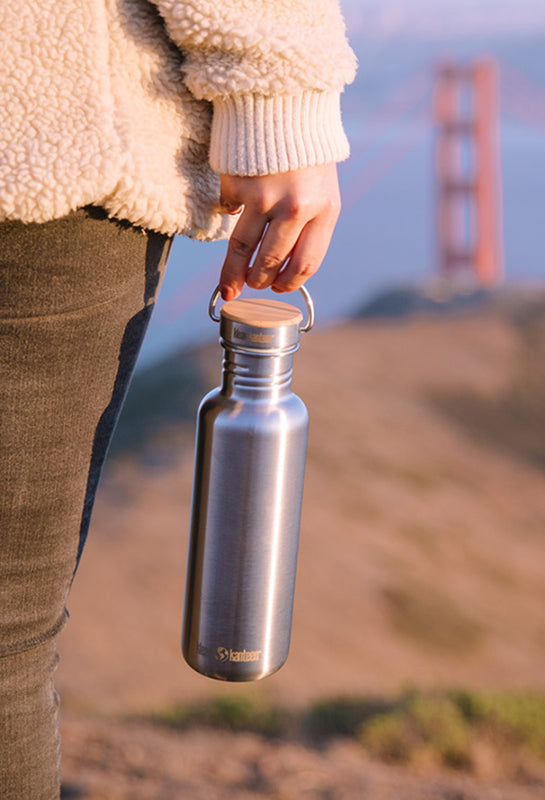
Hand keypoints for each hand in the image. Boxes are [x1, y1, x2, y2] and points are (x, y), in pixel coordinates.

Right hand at [218, 164, 340, 299]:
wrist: (287, 102)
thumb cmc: (307, 154)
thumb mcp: (323, 191)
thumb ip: (309, 227)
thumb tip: (282, 268)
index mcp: (324, 211)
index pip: (306, 263)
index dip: (289, 283)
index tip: (278, 289)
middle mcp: (295, 208)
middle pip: (270, 261)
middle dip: (259, 281)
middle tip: (253, 286)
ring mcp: (263, 197)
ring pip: (242, 249)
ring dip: (234, 273)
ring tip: (231, 285)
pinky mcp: (237, 184)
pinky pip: (227, 211)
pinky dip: (228, 214)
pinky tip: (232, 211)